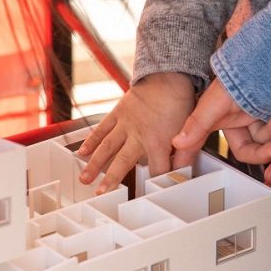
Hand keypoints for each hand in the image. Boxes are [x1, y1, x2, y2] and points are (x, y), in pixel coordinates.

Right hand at [76, 72, 195, 193]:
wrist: (168, 77)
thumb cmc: (179, 103)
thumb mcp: (187, 130)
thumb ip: (184, 152)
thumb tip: (183, 171)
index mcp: (158, 140)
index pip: (157, 169)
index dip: (157, 182)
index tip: (152, 194)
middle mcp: (139, 134)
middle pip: (123, 161)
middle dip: (112, 179)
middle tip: (102, 193)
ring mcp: (126, 124)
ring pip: (107, 147)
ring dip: (95, 164)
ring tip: (85, 179)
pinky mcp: (118, 114)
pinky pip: (102, 129)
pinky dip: (91, 141)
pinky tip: (82, 153)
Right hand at [171, 80, 270, 168]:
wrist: (267, 53)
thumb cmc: (236, 74)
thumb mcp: (215, 101)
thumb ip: (197, 125)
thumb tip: (176, 143)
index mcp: (227, 123)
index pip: (222, 149)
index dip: (219, 161)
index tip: (203, 174)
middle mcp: (246, 123)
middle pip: (255, 150)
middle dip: (266, 151)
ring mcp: (265, 118)